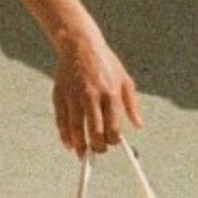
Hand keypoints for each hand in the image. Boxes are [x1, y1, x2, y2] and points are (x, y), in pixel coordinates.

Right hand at [51, 28, 142, 154]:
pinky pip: (61, 119)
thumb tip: (138, 125)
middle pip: (95, 129)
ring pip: (76, 127)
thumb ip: (131, 104)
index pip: (113, 125)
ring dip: (79, 145)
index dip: (113, 139)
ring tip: (82, 155)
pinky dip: (64, 134)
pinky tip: (68, 143)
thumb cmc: (105, 62)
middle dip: (97, 146)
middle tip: (98, 151)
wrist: (80, 43)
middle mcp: (92, 95)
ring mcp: (74, 95)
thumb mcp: (124, 78)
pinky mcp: (60, 93)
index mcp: (110, 92)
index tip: (112, 143)